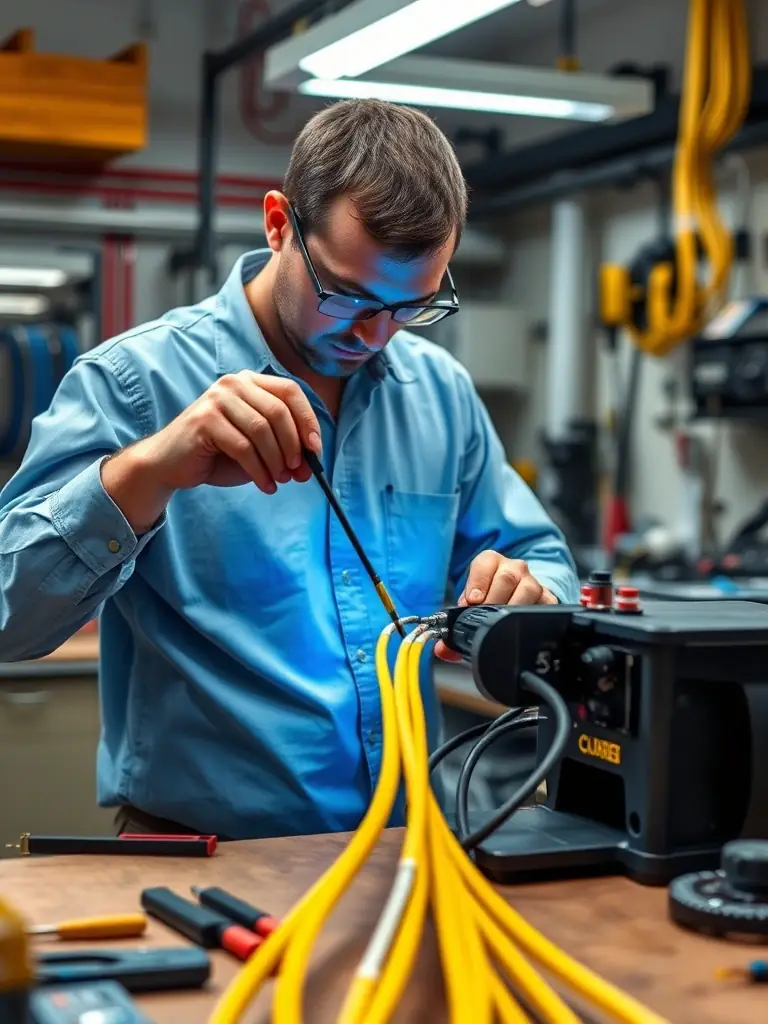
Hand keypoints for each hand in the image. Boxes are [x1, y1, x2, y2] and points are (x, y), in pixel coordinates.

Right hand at [101, 372, 321, 532]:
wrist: (170, 464)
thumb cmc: (218, 454)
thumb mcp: (258, 448)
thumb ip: (283, 449)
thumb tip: (311, 462)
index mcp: (250, 382)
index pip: (290, 392)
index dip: (307, 420)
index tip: (315, 449)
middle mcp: (234, 383)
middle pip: (279, 412)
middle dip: (294, 447)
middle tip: (298, 473)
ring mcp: (217, 399)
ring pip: (262, 430)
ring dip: (276, 462)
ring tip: (278, 481)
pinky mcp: (204, 420)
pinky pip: (243, 447)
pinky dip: (259, 471)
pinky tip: (265, 485)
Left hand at [434, 550, 556, 661]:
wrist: (516, 597)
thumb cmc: (490, 599)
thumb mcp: (471, 605)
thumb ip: (455, 626)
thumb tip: (444, 649)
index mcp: (491, 563)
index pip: (485, 563)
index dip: (478, 581)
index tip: (473, 600)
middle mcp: (514, 568)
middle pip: (507, 577)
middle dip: (494, 600)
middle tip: (486, 617)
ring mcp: (533, 582)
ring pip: (528, 589)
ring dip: (513, 607)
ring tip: (503, 623)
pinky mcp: (548, 598)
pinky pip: (545, 604)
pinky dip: (534, 615)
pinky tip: (524, 625)